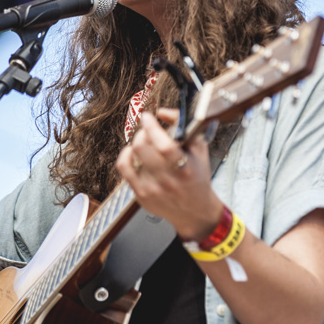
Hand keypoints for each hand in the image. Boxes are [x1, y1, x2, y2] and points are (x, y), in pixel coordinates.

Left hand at [116, 108, 223, 240]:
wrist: (194, 210)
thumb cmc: (197, 176)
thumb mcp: (199, 148)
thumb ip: (183, 126)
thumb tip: (162, 112)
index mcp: (185, 168)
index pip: (164, 145)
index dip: (152, 127)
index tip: (148, 117)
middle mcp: (168, 180)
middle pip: (142, 148)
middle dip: (142, 132)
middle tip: (147, 130)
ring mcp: (152, 189)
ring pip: (132, 156)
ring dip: (137, 143)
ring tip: (144, 142)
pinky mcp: (141, 195)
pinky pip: (124, 168)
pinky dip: (126, 155)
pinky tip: (133, 153)